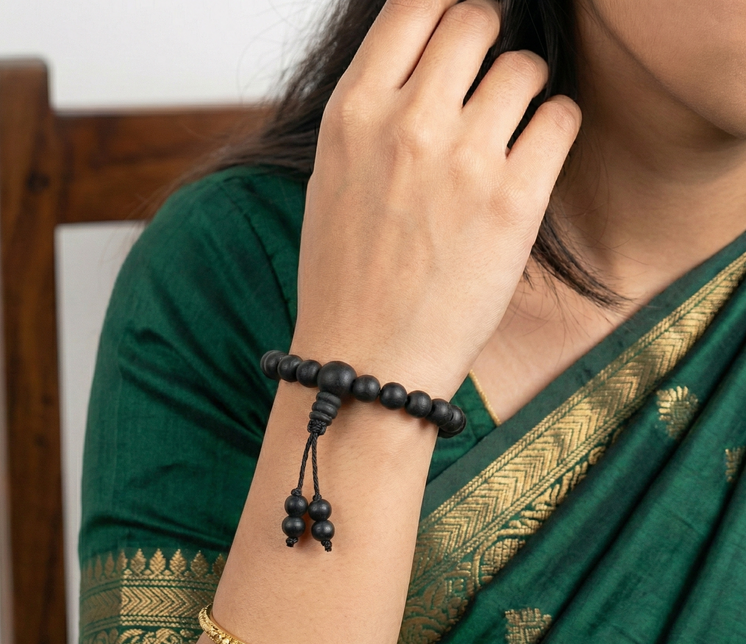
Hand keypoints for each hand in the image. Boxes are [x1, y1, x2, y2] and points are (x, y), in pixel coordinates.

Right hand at [291, 0, 580, 397]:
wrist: (366, 359)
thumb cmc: (345, 278)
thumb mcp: (331, 178)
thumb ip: (373, 113)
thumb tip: (421, 65)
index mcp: (351, 112)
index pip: (414, 4)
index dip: (444, 13)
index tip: (455, 39)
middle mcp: (406, 122)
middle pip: (476, 19)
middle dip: (487, 41)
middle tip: (487, 83)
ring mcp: (462, 159)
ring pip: (524, 68)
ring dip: (523, 93)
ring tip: (506, 137)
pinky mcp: (513, 201)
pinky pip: (560, 117)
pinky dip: (552, 130)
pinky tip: (529, 165)